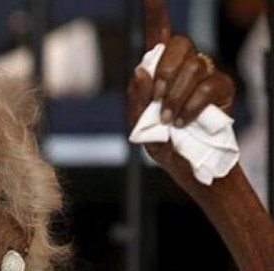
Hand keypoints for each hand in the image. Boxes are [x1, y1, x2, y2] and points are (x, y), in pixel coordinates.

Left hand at [127, 0, 235, 175]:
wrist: (187, 165)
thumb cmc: (162, 143)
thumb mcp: (140, 126)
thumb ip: (136, 100)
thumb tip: (140, 71)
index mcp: (159, 72)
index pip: (159, 35)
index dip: (156, 13)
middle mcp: (183, 67)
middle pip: (179, 44)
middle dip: (165, 72)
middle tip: (158, 100)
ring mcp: (205, 76)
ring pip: (193, 66)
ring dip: (177, 95)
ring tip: (170, 120)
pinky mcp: (222, 90)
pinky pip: (210, 84)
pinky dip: (193, 104)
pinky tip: (184, 121)